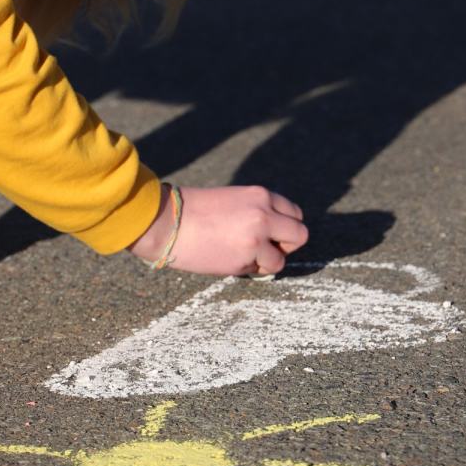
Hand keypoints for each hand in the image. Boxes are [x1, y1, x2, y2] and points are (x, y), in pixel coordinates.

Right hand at [128, 185, 308, 276]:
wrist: (165, 222)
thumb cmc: (191, 211)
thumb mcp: (231, 199)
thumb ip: (256, 211)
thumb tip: (273, 233)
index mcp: (260, 195)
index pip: (294, 213)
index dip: (284, 226)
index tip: (270, 233)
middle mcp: (264, 214)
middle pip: (300, 235)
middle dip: (285, 245)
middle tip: (265, 248)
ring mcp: (257, 238)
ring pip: (281, 259)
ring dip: (266, 262)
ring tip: (242, 256)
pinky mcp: (245, 259)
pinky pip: (261, 270)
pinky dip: (249, 270)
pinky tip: (229, 260)